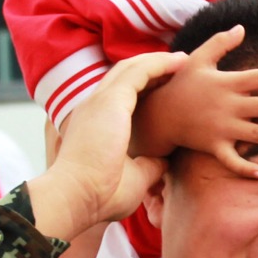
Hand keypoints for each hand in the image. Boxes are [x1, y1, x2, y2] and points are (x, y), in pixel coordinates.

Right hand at [28, 53, 186, 239]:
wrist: (77, 196)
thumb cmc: (100, 196)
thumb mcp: (133, 177)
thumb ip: (148, 165)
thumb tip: (164, 159)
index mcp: (95, 124)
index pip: (119, 96)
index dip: (143, 89)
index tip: (165, 89)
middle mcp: (94, 107)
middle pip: (124, 76)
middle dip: (150, 69)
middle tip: (176, 67)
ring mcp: (100, 101)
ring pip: (131, 69)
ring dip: (157, 62)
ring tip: (181, 61)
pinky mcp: (111, 100)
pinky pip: (140, 71)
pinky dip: (159, 63)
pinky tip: (179, 63)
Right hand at [129, 26, 257, 175]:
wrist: (157, 113)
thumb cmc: (181, 83)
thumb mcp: (198, 58)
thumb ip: (221, 43)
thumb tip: (242, 27)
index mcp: (227, 83)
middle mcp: (227, 106)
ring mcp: (220, 128)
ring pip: (256, 135)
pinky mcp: (212, 146)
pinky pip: (230, 160)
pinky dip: (244, 168)